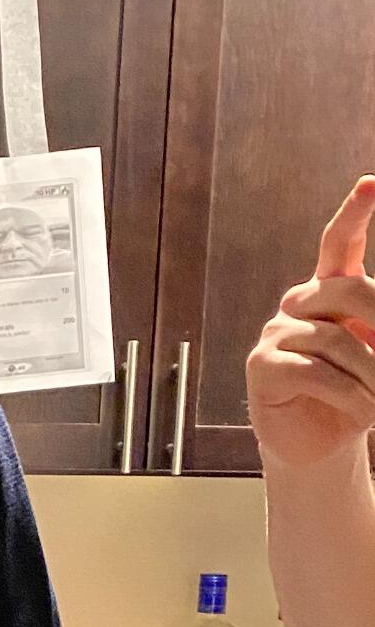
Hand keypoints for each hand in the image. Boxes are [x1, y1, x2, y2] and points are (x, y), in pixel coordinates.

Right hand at [247, 177, 374, 470]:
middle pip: (348, 290)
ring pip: (336, 339)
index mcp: (329, 290)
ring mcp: (276, 332)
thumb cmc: (355, 392)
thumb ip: (374, 324)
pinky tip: (364, 412)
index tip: (371, 182)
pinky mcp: (263, 366)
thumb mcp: (374, 352)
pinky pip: (316, 371)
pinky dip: (351, 395)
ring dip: (373, 375)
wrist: (322, 443)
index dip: (354, 212)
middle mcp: (299, 303)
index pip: (338, 242)